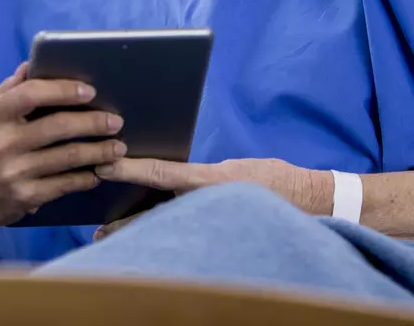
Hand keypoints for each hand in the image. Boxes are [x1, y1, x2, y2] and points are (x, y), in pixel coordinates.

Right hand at [0, 63, 125, 231]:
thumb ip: (6, 91)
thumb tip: (33, 67)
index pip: (31, 94)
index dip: (63, 89)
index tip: (89, 90)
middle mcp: (1, 144)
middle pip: (58, 127)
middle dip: (93, 122)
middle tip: (115, 120)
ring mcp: (13, 173)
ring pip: (67, 158)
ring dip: (98, 151)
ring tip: (118, 147)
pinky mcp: (23, 198)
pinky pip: (63, 186)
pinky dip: (84, 178)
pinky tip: (97, 172)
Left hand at [91, 158, 331, 240]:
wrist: (316, 204)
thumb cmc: (276, 180)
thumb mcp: (236, 169)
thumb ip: (201, 174)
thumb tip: (166, 175)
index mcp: (212, 180)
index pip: (162, 174)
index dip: (130, 170)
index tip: (104, 168)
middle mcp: (209, 203)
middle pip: (157, 213)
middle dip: (125, 223)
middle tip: (98, 231)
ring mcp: (216, 220)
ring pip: (168, 229)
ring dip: (141, 236)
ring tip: (112, 243)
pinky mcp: (223, 234)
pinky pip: (187, 237)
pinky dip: (166, 239)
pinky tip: (150, 245)